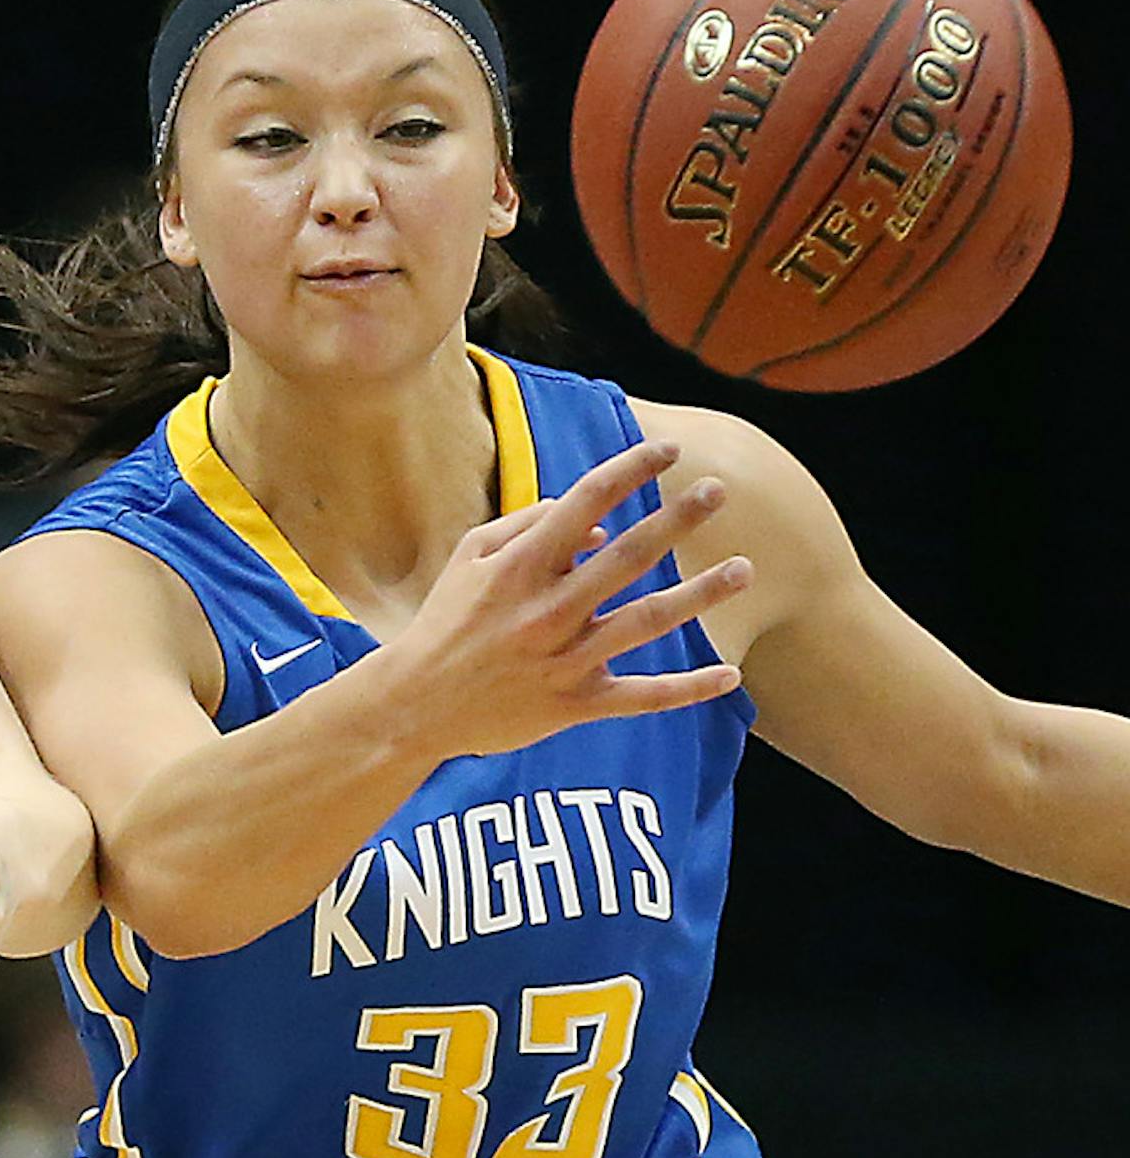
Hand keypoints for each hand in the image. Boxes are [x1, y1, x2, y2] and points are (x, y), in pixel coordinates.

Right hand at [394, 439, 749, 759]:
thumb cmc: (444, 623)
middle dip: (677, 519)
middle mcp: (548, 609)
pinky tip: (730, 677)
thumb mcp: (469, 557)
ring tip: (744, 569)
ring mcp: (565, 659)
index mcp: (521, 566)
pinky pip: (640, 697)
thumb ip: (526, 525)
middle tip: (718, 491)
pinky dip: (686, 690)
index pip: (586, 502)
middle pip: (628, 556)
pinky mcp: (574, 704)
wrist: (413, 706)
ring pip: (646, 622)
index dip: (632, 470)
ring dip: (700, 595)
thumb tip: (598, 525)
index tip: (669, 451)